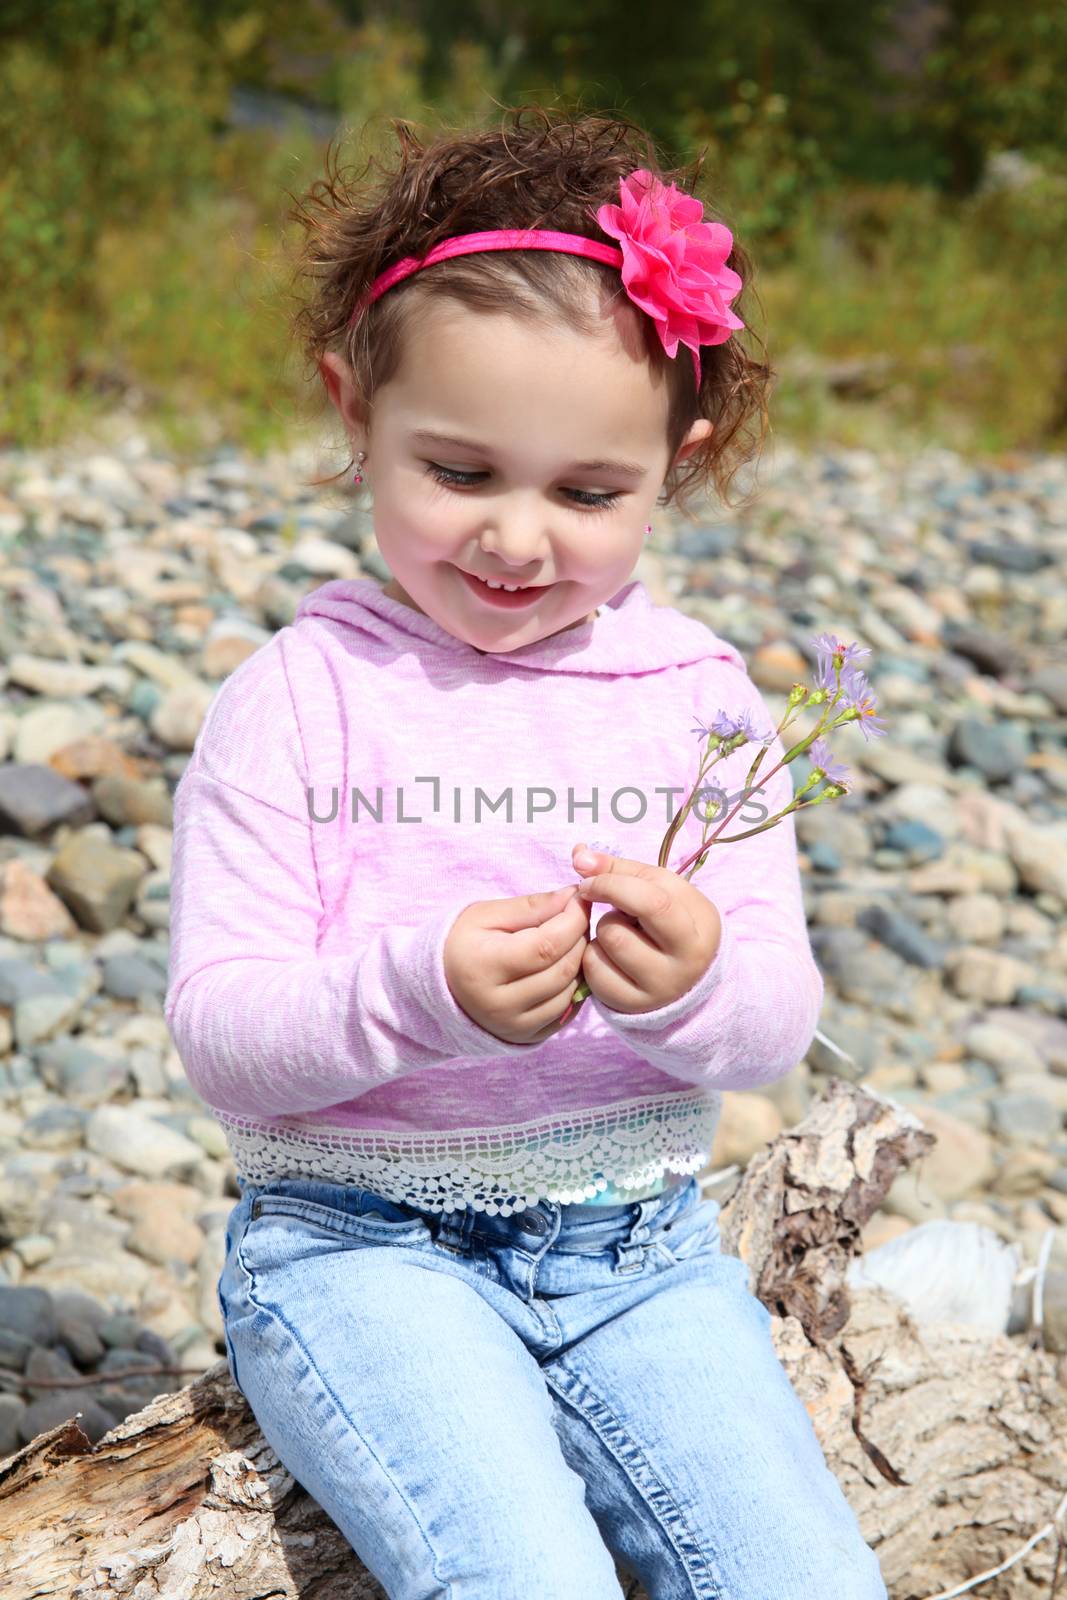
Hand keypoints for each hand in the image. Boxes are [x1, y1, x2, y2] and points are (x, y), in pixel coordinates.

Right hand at [444, 885, 591, 1045]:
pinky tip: (563, 967)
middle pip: (562, 970)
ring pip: (570, 992)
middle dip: (579, 939)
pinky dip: (574, 987)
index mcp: (484, 967)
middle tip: (575, 918)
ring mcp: (513, 1026)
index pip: (546, 946)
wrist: (441, 986)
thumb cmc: (465, 942)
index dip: (572, 920)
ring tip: (568, 941)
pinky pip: (567, 1012)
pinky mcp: (525, 1038)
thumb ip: (531, 906)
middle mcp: (498, 1005)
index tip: (579, 900)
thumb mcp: (488, 915)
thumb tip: (572, 897)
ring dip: (580, 963)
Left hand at [571, 843, 720, 1015]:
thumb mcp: (660, 888)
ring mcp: (657, 992)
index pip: (651, 903)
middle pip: (617, 931)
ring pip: (604, 950)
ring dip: (602, 932)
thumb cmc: (670, 919)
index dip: (611, 884)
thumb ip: (620, 868)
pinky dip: (594, 956)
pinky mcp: (631, 1005)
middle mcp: (683, 968)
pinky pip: (594, 972)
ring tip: (621, 932)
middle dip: (606, 912)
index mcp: (698, 932)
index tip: (589, 878)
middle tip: (610, 906)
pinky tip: (611, 955)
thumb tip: (579, 855)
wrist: (687, 973)